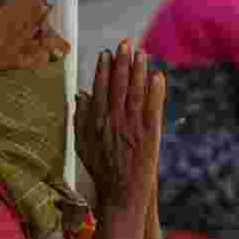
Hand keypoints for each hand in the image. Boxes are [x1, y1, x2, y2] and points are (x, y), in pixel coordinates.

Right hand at [74, 39, 165, 218]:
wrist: (122, 195)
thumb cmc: (102, 170)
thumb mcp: (82, 144)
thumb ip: (80, 118)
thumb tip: (81, 94)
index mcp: (96, 122)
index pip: (99, 89)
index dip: (103, 69)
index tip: (106, 53)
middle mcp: (113, 121)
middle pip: (118, 85)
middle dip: (121, 62)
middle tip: (125, 43)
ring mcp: (132, 127)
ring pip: (136, 92)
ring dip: (139, 70)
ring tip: (142, 53)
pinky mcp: (149, 134)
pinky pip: (153, 107)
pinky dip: (156, 91)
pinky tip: (158, 75)